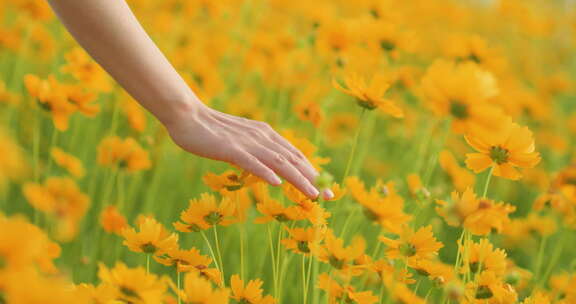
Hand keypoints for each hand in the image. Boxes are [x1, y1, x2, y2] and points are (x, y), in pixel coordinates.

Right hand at [164, 102, 332, 199]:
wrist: (187, 115)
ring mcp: (247, 142)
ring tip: (313, 194)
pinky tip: (277, 183)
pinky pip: (251, 162)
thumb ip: (256, 153)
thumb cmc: (211, 131)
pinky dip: (265, 172)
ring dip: (298, 179)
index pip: (294, 155)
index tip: (326, 187)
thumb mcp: (240, 142)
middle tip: (331, 196)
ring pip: (278, 162)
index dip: (312, 171)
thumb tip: (272, 171)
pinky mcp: (230, 149)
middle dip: (313, 179)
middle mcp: (262, 137)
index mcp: (266, 134)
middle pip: (293, 160)